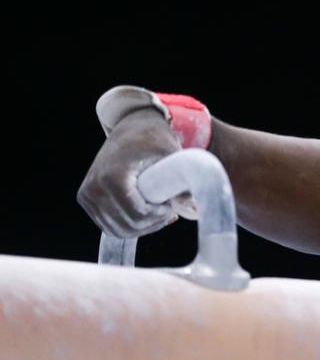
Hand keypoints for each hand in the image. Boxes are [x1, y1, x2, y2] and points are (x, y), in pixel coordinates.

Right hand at [77, 108, 196, 237]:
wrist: (130, 128)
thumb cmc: (153, 140)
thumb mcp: (171, 157)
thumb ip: (182, 184)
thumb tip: (194, 210)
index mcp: (113, 176)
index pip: (137, 214)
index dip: (160, 215)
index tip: (172, 204)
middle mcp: (94, 187)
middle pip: (127, 225)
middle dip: (153, 223)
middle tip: (169, 209)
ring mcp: (87, 195)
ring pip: (117, 231)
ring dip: (142, 227)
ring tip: (159, 212)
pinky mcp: (86, 200)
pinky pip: (109, 226)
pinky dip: (129, 226)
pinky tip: (147, 214)